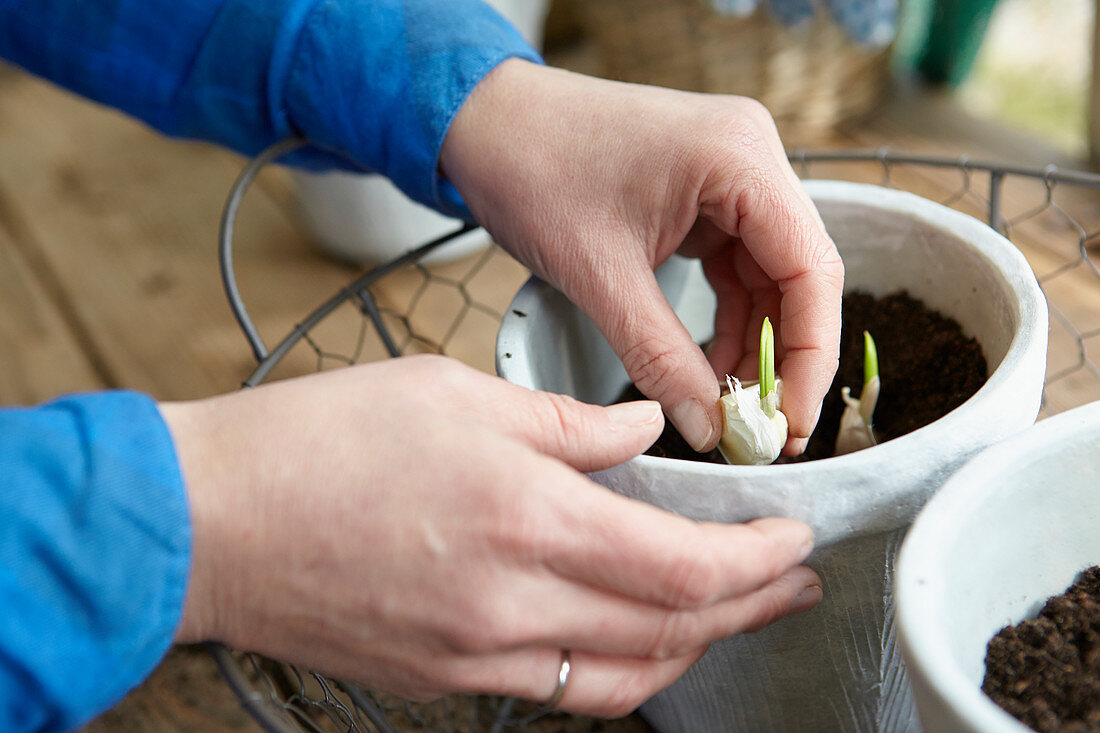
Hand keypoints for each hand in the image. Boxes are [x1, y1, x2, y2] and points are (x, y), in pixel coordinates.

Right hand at [163, 356, 819, 715]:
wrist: (213, 522)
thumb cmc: (323, 441)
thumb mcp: (456, 395)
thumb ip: (567, 421)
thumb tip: (640, 430)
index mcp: (529, 517)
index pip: (685, 565)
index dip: (758, 560)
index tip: (795, 538)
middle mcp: (516, 603)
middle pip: (673, 630)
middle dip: (751, 608)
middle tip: (794, 584)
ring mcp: (480, 656)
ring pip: (625, 676)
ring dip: (694, 648)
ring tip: (734, 617)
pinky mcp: (446, 679)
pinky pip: (560, 690)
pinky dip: (618, 669)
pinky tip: (635, 642)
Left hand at [441, 60, 842, 454]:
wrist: (485, 123)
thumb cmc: (532, 172)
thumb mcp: (600, 277)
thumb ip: (662, 358)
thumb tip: (709, 430)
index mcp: (739, 157)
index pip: (811, 269)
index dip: (811, 355)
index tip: (791, 422)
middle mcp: (751, 156)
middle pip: (799, 273)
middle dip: (782, 356)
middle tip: (764, 428)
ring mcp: (731, 172)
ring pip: (770, 276)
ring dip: (754, 342)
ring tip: (726, 407)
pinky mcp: (706, 191)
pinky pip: (737, 264)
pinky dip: (728, 317)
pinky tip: (710, 366)